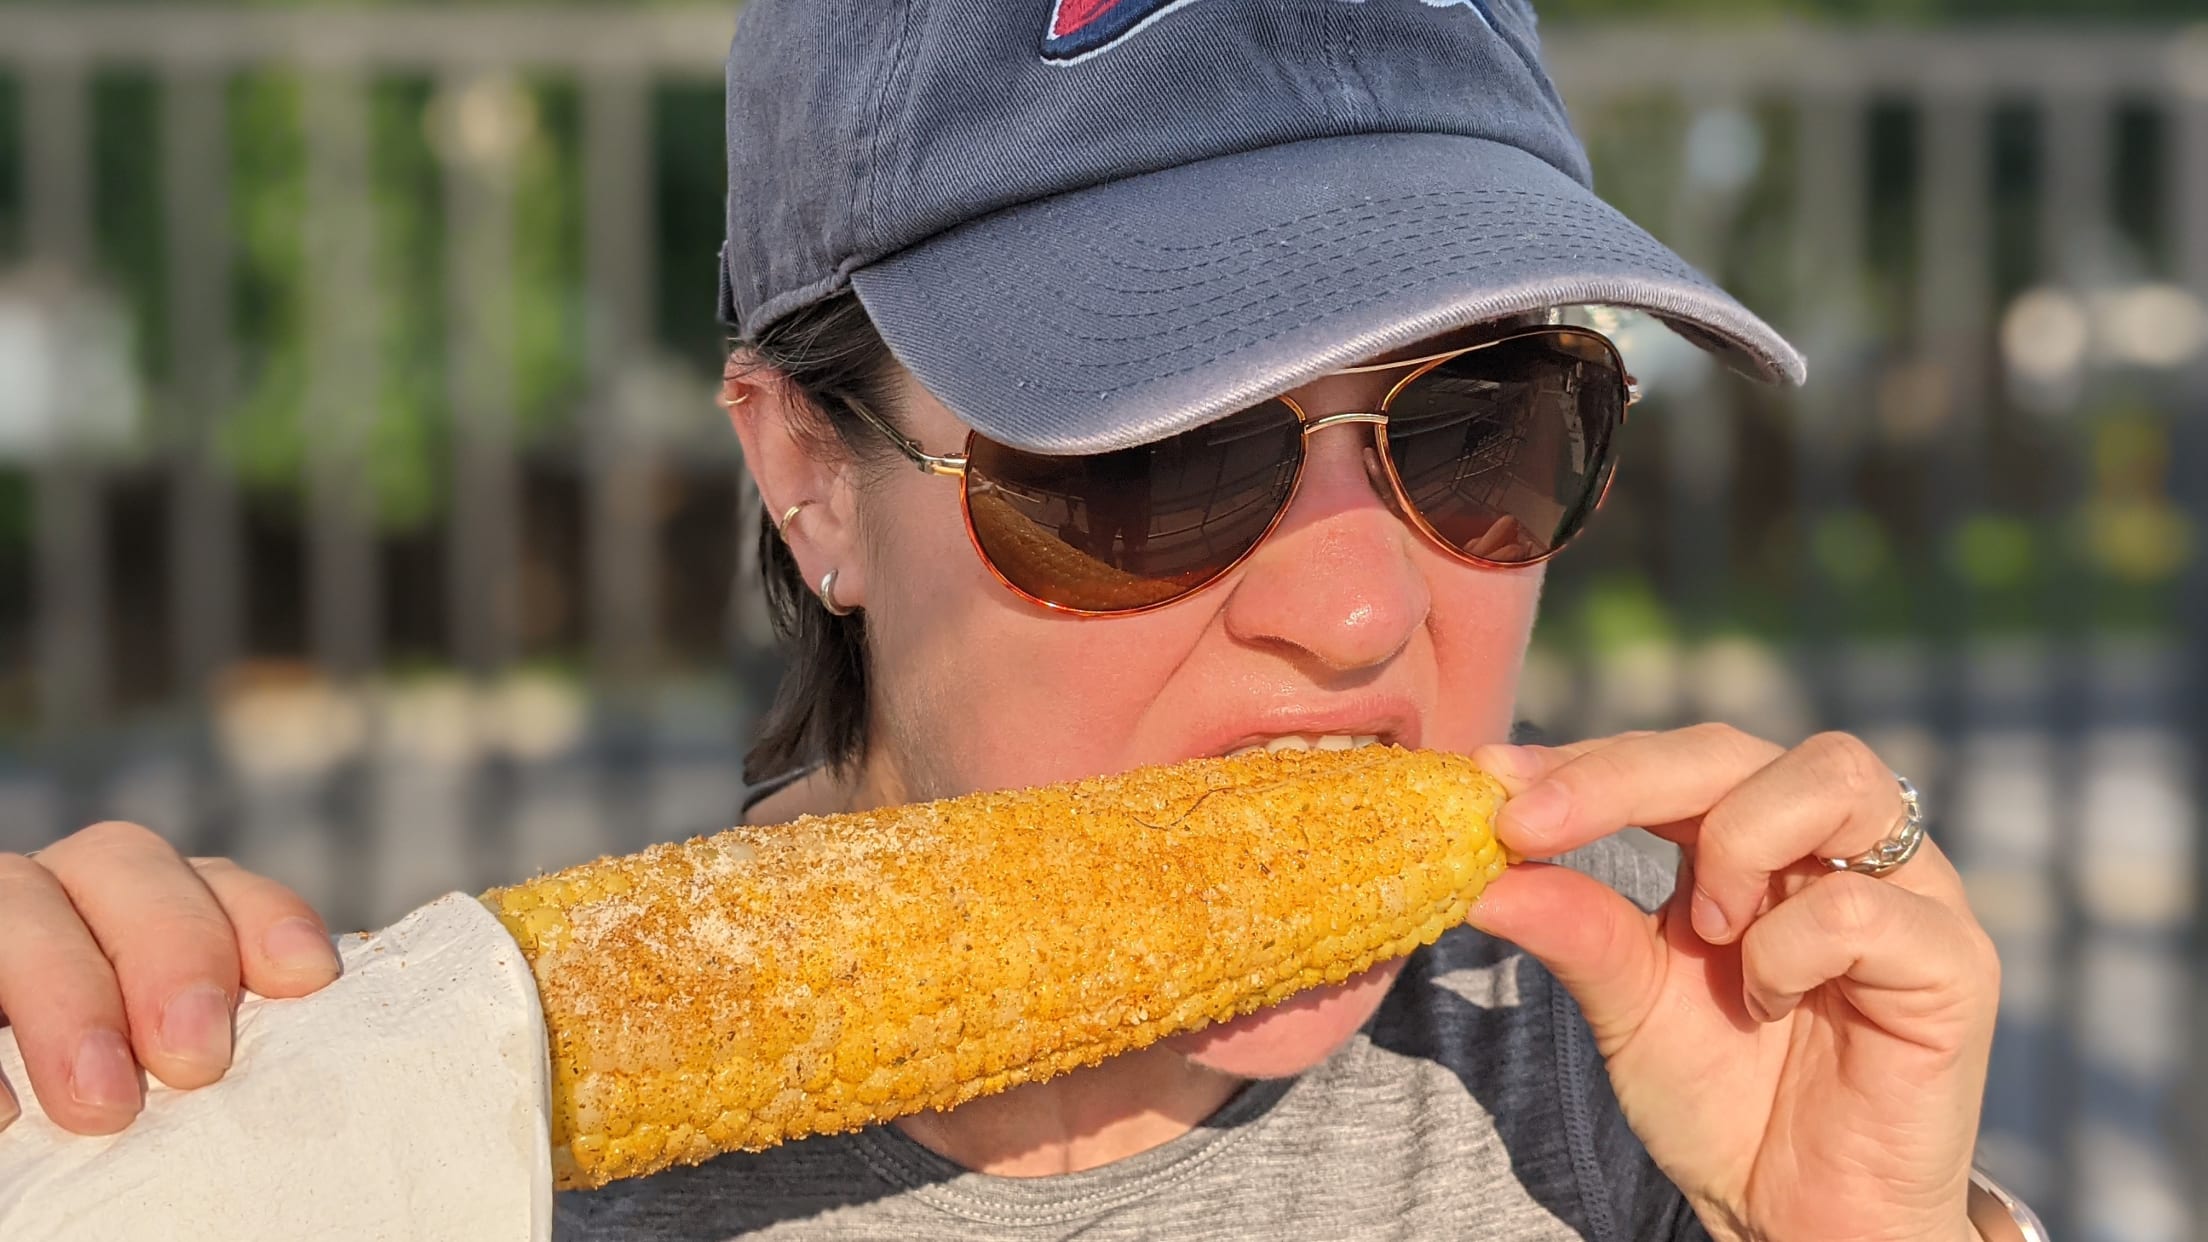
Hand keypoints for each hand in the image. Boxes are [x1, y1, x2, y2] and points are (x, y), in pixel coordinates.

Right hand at [0, 824, 341, 1134]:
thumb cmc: (122, 1091)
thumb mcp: (175, 1056)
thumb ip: (226, 1035)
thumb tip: (305, 1076)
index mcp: (149, 901)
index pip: (218, 881)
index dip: (266, 918)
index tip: (306, 979)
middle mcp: (69, 888)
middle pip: (122, 862)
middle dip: (172, 948)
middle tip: (198, 1058)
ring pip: (18, 902)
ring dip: (68, 996)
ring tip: (102, 1101)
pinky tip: (3, 1113)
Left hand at [1466, 727, 1998, 1241]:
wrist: (1799, 1216)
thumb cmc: (1724, 1100)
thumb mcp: (1628, 1004)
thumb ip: (1574, 930)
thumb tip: (1483, 874)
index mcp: (1754, 839)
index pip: (1672, 759)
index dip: (1584, 760)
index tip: (1490, 777)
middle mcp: (1835, 844)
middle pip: (1739, 747)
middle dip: (1623, 776)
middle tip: (1533, 824)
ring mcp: (1909, 890)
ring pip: (1834, 776)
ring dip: (1737, 842)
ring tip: (1705, 930)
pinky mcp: (1953, 960)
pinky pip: (1865, 905)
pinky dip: (1790, 946)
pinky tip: (1768, 1002)